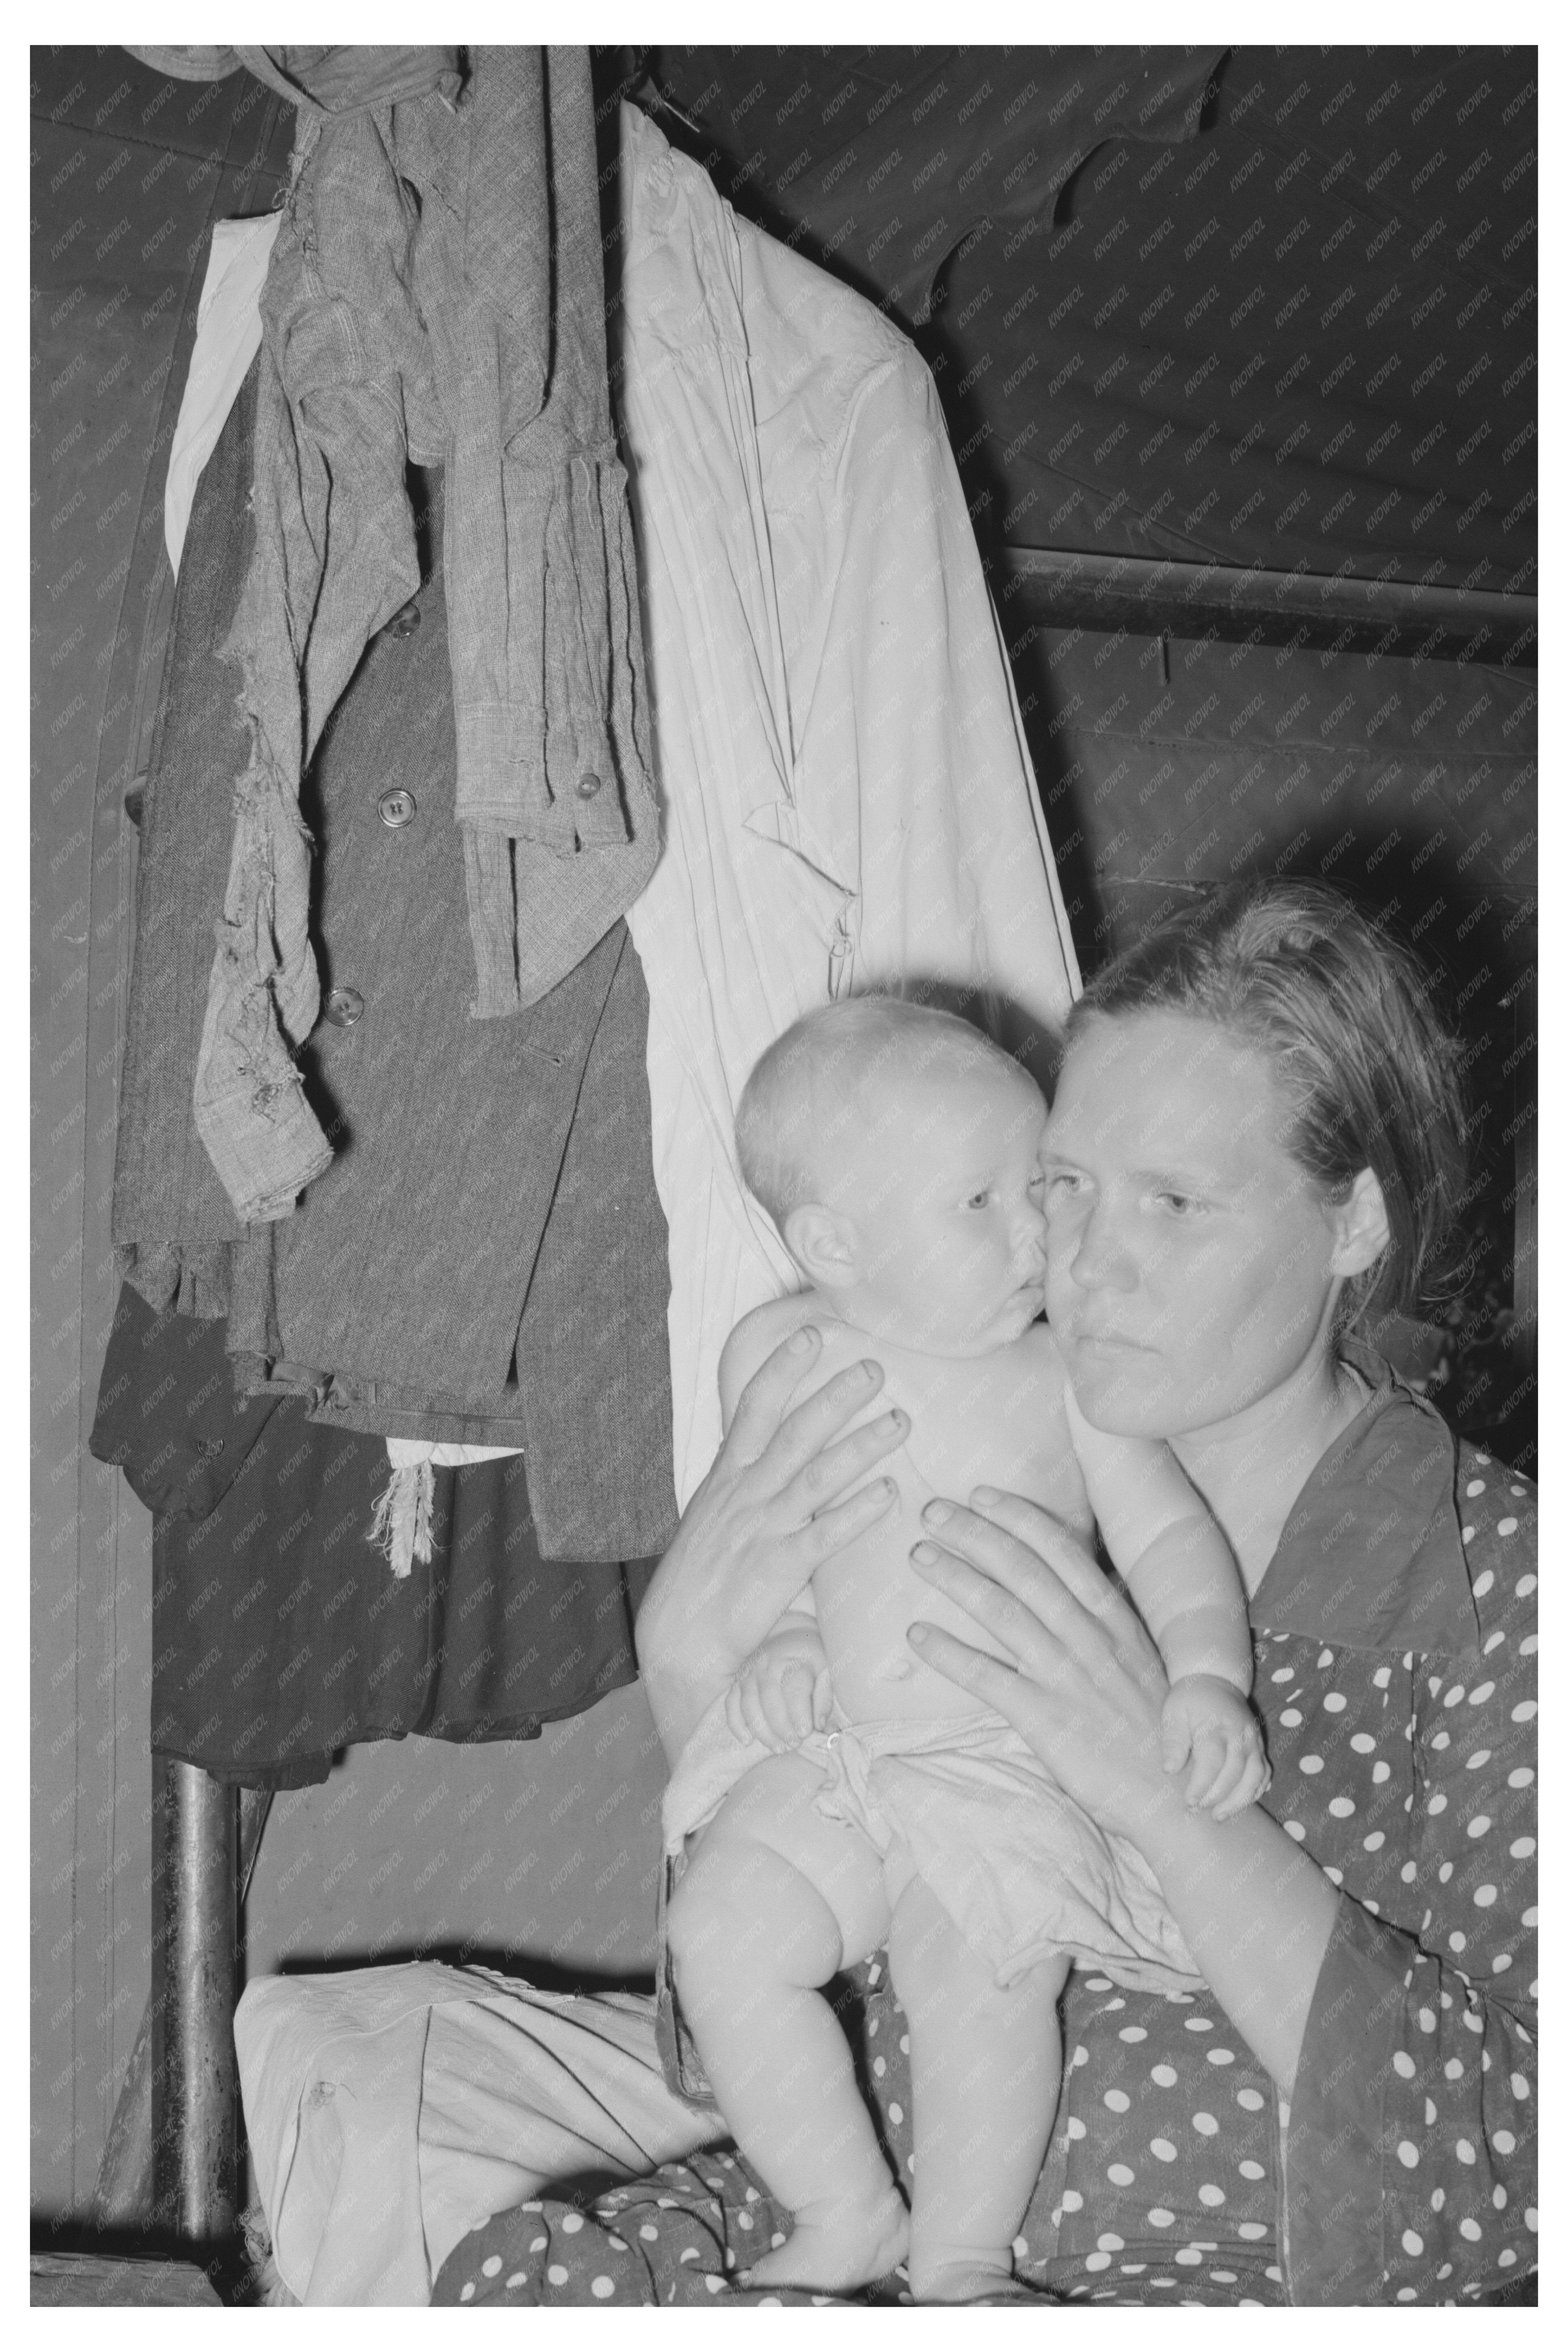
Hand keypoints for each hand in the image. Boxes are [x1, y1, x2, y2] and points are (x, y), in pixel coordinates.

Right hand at [636, 1328, 903, 1760]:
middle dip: (837, 1395)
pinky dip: (859, 1511)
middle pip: (797, 1430)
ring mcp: (763, 1527)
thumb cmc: (698, 1581)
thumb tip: (768, 1452)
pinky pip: (826, 1533)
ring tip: (901, 1421)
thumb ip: (742, 1483)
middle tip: (876, 1367)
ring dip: (863, 1444)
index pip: (754, 1406)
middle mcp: (745, 1493)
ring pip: (819, 1474)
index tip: (810, 1333)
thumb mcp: (713, 1517)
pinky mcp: (780, 1566)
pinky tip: (890, 1493)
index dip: (782, 1367)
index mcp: (727, 1477)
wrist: (679, 1642)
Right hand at [724, 1620, 831, 1750]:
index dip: (799, 1713)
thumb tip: (819, 1725)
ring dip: (762, 1730)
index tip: (806, 1733)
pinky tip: (747, 1740)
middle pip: (770, 1699)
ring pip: (749, 1705)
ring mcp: (748, 1674)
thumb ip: (824, 1697)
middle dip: (781, 1727)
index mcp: (793, 1661)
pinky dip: (736, 1724)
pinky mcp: (736, 1681)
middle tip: (794, 1745)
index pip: (794, 1689)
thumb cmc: (810, 1657)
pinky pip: (730, 1704)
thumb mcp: (826, 1670)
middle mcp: (767, 1666)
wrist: (788, 1632)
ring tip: (778, 1748)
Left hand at [905, 1487, 1181, 1847]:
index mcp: (1116, 1621)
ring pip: (1002, 1612)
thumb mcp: (1140, 1662)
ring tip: (919, 1555)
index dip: (1020, 1518)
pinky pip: (987, 1677)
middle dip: (976, 1534)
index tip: (982, 1494)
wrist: (1178, 1799)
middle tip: (933, 1511)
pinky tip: (916, 1635)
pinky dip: (948, 1653)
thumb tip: (1065, 1589)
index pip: (1064, 1553)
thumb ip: (1103, 1626)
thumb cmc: (1157, 1731)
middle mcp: (1092, 1639)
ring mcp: (1068, 1677)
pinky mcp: (1046, 1719)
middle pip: (1024, 1570)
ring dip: (955, 1578)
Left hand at [1159, 1674, 1269, 1820]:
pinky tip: (1242, 1802)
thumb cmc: (1190, 1699)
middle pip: (1235, 1772)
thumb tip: (1170, 1770)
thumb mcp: (1173, 1712)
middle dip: (1218, 1796)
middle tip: (1199, 1809)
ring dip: (1240, 1799)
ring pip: (1256, 1776)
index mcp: (1216, 1725)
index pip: (1212, 1761)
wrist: (1216, 1679)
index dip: (1202, 1785)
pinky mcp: (1259, 1746)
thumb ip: (1173, 1740)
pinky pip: (1265, 1773)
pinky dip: (1256, 1790)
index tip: (1189, 1802)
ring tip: (1220, 1815)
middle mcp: (1239, 1734)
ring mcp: (1253, 1741)